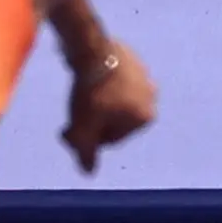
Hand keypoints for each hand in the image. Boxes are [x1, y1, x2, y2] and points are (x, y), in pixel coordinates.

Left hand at [61, 43, 156, 174]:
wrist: (92, 50)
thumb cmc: (91, 94)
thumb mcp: (84, 128)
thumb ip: (86, 151)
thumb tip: (88, 173)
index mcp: (145, 117)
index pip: (113, 139)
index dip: (89, 138)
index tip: (70, 130)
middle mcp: (152, 96)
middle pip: (116, 118)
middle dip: (95, 120)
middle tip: (71, 116)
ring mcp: (145, 75)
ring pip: (117, 98)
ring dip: (101, 101)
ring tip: (78, 97)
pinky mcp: (132, 57)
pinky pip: (115, 78)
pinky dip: (103, 82)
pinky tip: (85, 79)